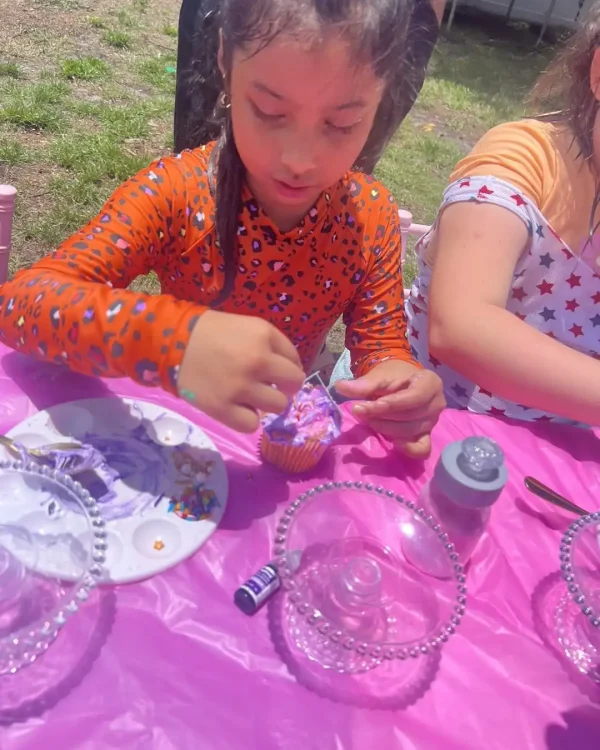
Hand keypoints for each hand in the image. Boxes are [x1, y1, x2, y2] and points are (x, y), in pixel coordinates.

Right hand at [178, 310, 304, 432]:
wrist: (169, 342)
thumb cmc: (209, 332)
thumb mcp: (246, 326)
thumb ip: (270, 345)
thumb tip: (288, 375)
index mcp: (264, 335)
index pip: (295, 360)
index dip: (288, 368)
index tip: (276, 373)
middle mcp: (257, 360)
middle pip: (293, 384)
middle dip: (285, 387)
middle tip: (269, 387)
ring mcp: (240, 386)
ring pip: (278, 406)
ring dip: (267, 404)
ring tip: (249, 397)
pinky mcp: (222, 408)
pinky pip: (252, 424)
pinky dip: (246, 419)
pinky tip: (236, 408)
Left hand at [334, 361, 444, 457]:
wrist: (400, 381)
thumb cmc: (392, 376)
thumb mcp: (378, 376)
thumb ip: (362, 384)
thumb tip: (340, 387)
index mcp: (430, 383)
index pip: (413, 397)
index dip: (391, 404)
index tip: (369, 406)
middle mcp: (437, 404)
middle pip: (410, 416)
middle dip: (383, 416)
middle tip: (360, 411)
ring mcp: (433, 422)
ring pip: (410, 431)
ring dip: (386, 428)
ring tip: (368, 420)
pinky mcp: (426, 435)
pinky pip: (422, 448)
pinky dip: (408, 449)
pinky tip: (393, 444)